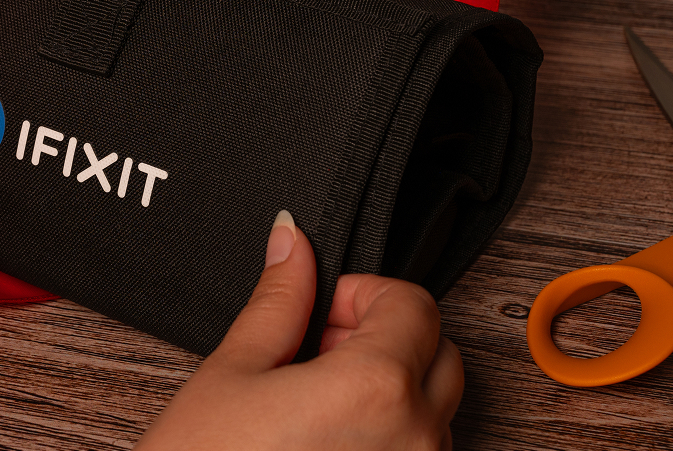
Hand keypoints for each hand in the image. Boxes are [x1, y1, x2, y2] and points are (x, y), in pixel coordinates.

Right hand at [138, 212, 463, 449]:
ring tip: (313, 405)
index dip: (362, 294)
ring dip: (390, 388)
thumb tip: (293, 241)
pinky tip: (325, 442)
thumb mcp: (233, 373)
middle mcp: (416, 440)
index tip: (320, 311)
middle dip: (383, 336)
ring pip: (435, 407)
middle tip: (315, 352)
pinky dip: (389, 435)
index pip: (414, 303)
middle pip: (438, 352)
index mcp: (376, 390)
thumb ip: (279, 300)